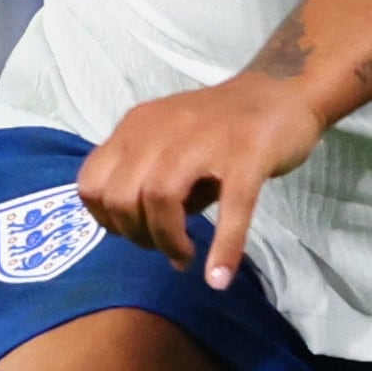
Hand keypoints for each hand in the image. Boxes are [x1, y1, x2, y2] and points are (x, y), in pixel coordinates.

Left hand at [80, 71, 328, 285]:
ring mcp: (204, 140)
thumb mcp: (171, 148)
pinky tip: (219, 277)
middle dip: (136, 235)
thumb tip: (157, 246)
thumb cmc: (220, 129)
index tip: (133, 233)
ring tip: (185, 255)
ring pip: (161, 197)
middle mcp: (162, 130)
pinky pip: (231, 207)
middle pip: (122, 195)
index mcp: (137, 128)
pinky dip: (223, 248)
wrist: (280, 93)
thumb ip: (153, 187)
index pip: (91, 182)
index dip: (106, 220)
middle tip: (165, 246)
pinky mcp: (246, 154)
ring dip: (169, 240)